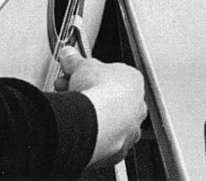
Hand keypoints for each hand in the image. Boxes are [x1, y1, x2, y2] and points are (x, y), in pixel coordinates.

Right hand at [55, 46, 146, 168]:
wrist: (98, 122)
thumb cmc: (100, 92)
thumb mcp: (82, 66)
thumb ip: (75, 60)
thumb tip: (68, 54)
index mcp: (133, 81)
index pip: (111, 77)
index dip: (89, 77)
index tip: (75, 78)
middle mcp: (137, 106)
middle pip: (110, 100)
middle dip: (89, 97)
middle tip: (69, 93)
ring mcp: (130, 129)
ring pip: (109, 123)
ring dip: (92, 119)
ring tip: (73, 114)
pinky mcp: (120, 149)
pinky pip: (105, 143)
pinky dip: (92, 139)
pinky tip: (80, 133)